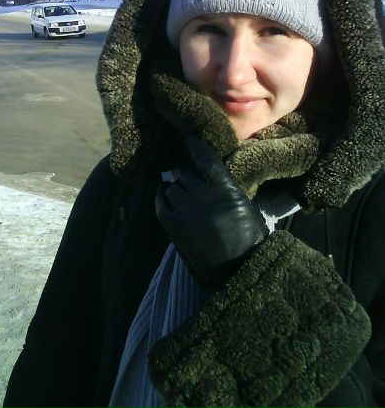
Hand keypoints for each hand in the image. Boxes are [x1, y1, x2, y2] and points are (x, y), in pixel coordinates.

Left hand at [156, 136, 268, 284]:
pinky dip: (162, 197)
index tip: (188, 140)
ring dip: (175, 188)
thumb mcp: (244, 206)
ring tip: (179, 193)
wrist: (236, 268)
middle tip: (189, 183)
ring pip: (173, 187)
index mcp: (226, 188)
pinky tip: (164, 194)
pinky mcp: (173, 223)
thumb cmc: (247, 238)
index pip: (207, 160)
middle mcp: (203, 194)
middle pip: (185, 174)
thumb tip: (208, 178)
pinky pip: (162, 202)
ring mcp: (186, 208)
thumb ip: (226, 189)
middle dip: (186, 177)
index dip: (196, 148)